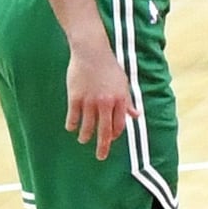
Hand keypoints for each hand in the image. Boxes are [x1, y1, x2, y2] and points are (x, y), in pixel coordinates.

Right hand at [63, 37, 133, 158]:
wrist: (92, 52)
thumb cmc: (109, 67)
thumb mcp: (123, 83)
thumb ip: (127, 101)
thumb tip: (136, 115)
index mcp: (120, 99)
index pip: (119, 125)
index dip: (115, 134)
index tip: (110, 138)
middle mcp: (106, 103)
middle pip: (104, 131)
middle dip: (103, 146)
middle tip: (101, 156)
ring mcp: (89, 101)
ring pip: (87, 127)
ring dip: (85, 136)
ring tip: (83, 139)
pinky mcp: (75, 98)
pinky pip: (73, 118)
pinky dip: (72, 125)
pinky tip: (71, 128)